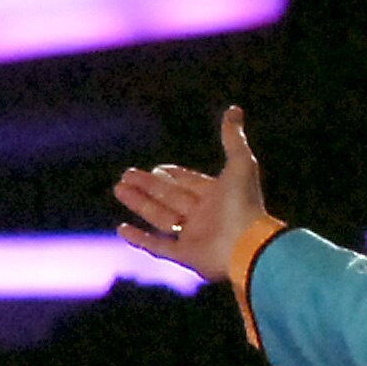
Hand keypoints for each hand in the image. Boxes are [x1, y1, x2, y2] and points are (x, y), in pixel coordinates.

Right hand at [111, 105, 273, 278]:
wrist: (247, 244)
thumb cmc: (245, 204)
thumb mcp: (240, 163)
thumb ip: (233, 138)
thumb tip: (234, 109)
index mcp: (217, 196)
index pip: (188, 182)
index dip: (172, 175)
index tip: (156, 168)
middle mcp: (204, 216)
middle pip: (169, 197)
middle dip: (148, 185)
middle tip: (126, 174)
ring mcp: (194, 237)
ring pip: (159, 217)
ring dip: (139, 203)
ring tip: (119, 188)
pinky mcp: (185, 256)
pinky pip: (157, 247)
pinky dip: (139, 239)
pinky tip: (121, 228)